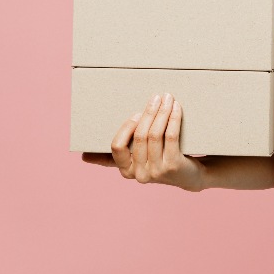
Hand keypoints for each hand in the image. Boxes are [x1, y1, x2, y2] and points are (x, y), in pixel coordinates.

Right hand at [81, 92, 207, 191]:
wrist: (190, 176)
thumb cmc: (161, 161)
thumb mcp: (137, 160)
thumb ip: (117, 156)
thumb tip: (84, 157)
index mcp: (126, 171)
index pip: (117, 146)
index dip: (126, 127)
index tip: (137, 113)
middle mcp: (140, 174)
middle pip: (140, 136)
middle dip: (148, 112)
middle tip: (156, 97)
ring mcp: (157, 172)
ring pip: (155, 134)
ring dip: (162, 112)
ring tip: (167, 98)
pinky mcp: (174, 166)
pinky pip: (170, 136)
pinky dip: (173, 118)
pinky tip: (176, 108)